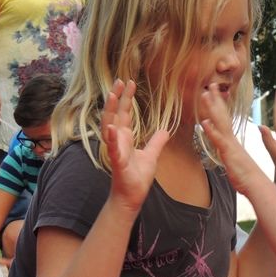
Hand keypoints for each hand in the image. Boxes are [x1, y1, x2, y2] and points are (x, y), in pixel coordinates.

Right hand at [100, 79, 168, 211]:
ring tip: (112, 95)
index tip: (129, 83)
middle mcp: (118, 140)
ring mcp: (115, 150)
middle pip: (116, 114)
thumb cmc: (137, 177)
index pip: (124, 113)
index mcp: (125, 137)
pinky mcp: (117, 161)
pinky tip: (112, 127)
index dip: (125, 98)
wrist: (132, 196)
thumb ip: (157, 142)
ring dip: (110, 111)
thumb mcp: (151, 155)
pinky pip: (112, 148)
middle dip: (117, 97)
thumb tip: (165, 130)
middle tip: (120, 80)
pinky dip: (111, 138)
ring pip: (110, 126)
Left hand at [198, 84, 266, 195]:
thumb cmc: (246, 177)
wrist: (256, 185)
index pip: (225, 120)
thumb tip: (225, 152)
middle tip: (210, 85)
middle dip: (216, 100)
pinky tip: (204, 123)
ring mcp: (230, 145)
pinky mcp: (228, 154)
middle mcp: (231, 140)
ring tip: (205, 95)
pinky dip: (211, 131)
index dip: (219, 106)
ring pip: (220, 123)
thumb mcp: (235, 163)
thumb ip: (230, 155)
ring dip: (212, 109)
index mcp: (232, 141)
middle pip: (222, 116)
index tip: (214, 93)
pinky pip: (219, 141)